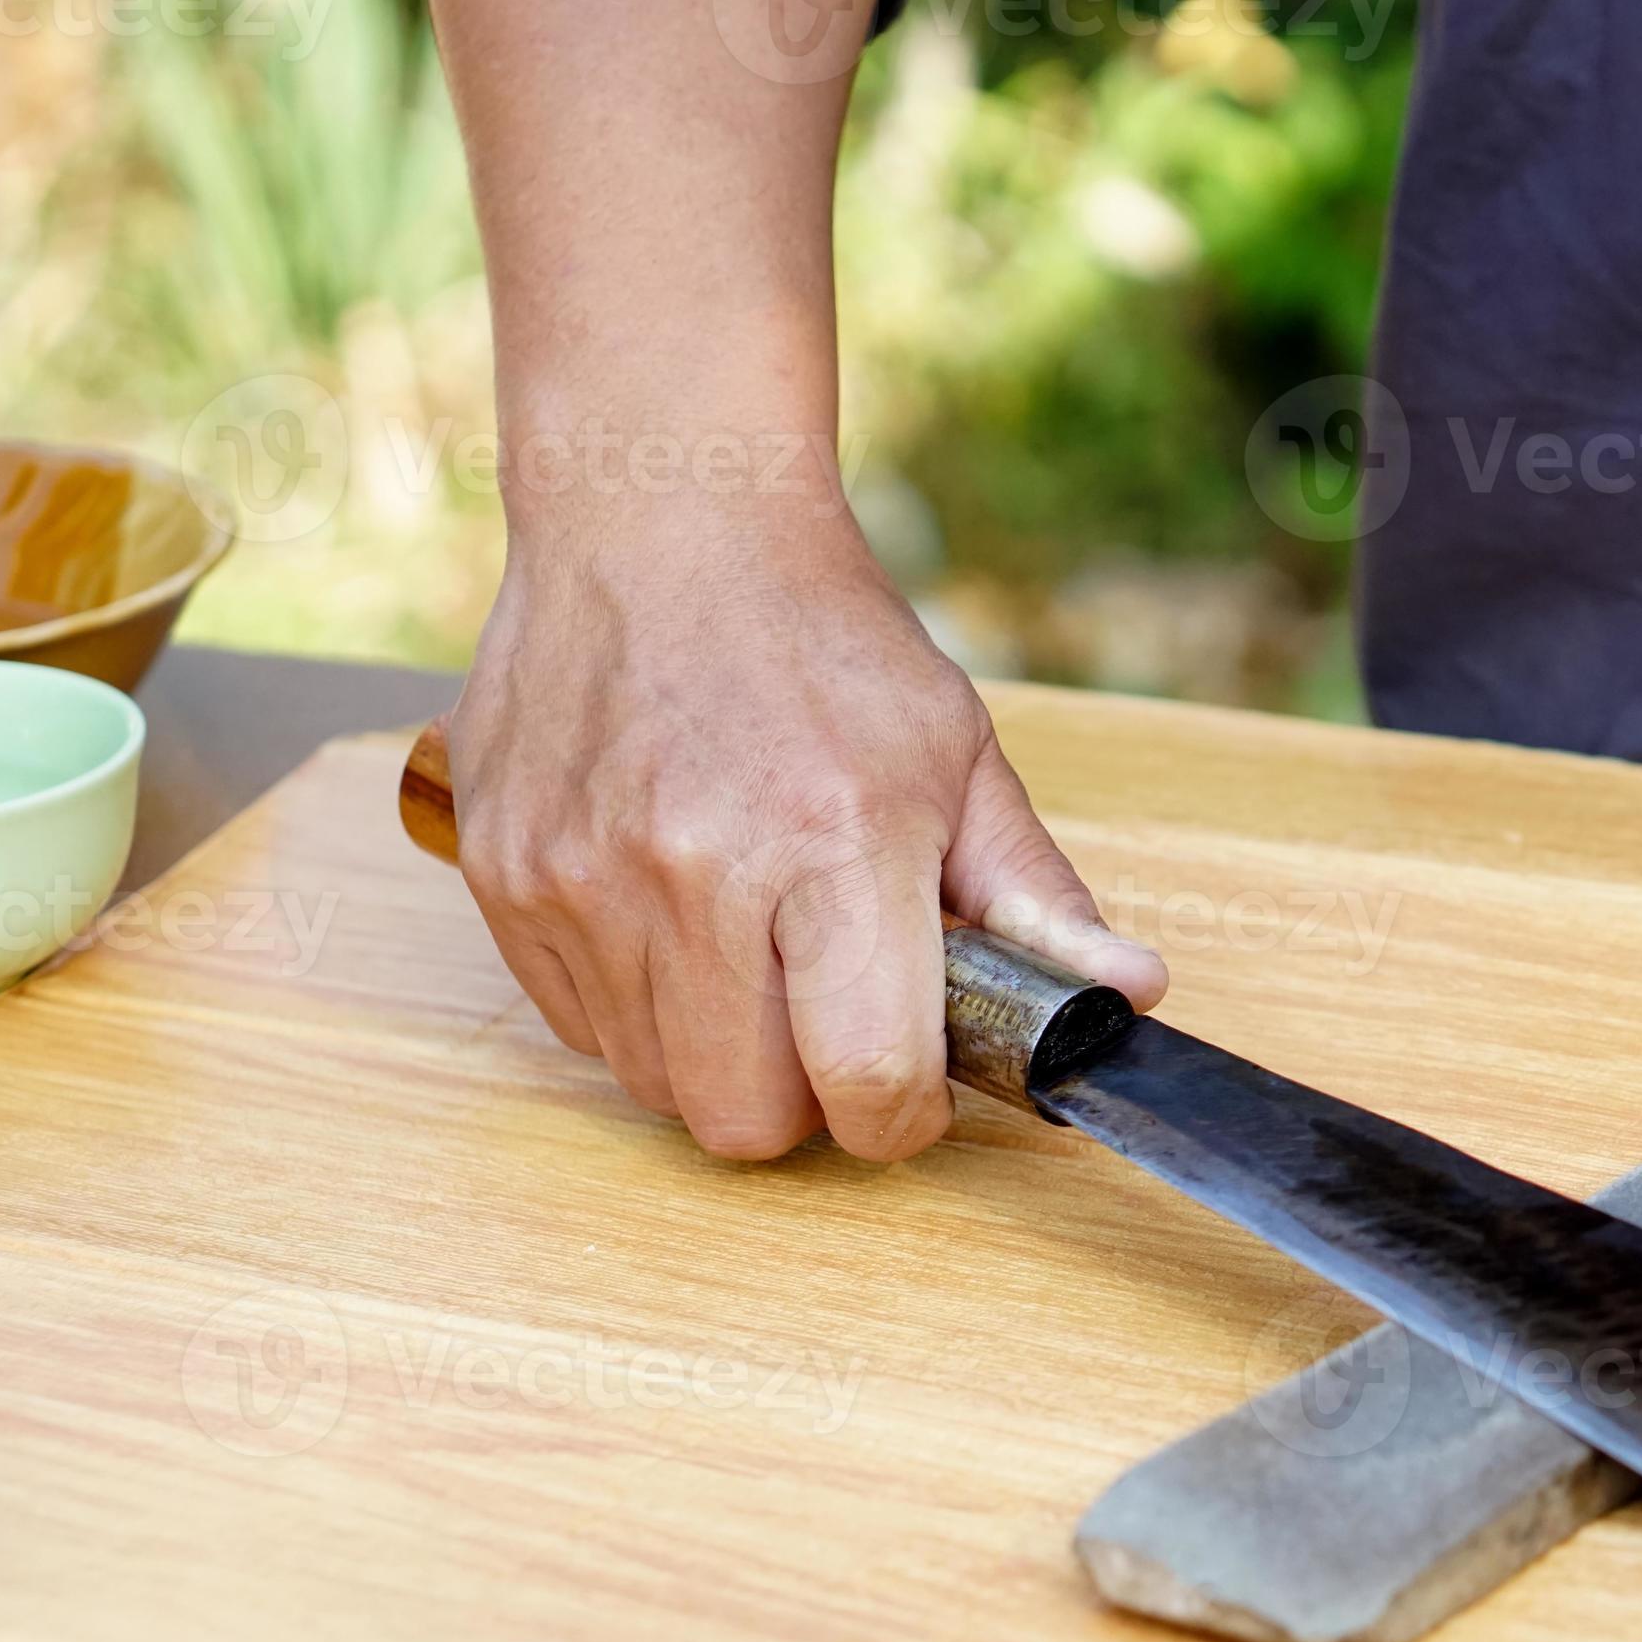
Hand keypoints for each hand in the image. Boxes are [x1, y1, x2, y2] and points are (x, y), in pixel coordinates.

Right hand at [448, 501, 1166, 1161]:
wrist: (661, 520)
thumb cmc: (821, 640)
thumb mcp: (959, 758)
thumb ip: (1039, 900)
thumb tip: (1133, 997)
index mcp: (837, 845)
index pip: (868, 1079)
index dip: (902, 1115)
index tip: (911, 1087)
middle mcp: (698, 873)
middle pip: (748, 1121)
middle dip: (806, 1101)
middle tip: (828, 1023)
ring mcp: (585, 880)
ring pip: (658, 1087)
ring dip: (718, 1056)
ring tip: (750, 953)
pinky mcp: (508, 881)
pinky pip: (580, 1031)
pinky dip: (639, 1010)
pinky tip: (676, 921)